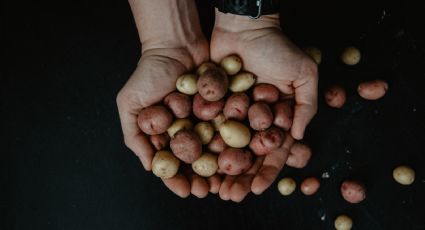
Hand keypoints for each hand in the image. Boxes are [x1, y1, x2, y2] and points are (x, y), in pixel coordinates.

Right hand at [117, 0, 220, 197]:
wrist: (176, 43)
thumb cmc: (149, 73)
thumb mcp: (130, 103)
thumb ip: (134, 135)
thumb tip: (150, 167)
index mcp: (163, 133)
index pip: (170, 162)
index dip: (176, 179)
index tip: (185, 191)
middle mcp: (185, 130)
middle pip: (194, 160)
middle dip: (201, 178)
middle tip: (210, 191)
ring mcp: (204, 119)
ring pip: (213, 149)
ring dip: (220, 167)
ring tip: (227, 181)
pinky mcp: (222, 107)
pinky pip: (228, 128)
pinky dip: (234, 143)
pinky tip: (241, 157)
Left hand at [210, 11, 317, 200]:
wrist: (245, 26)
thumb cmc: (277, 47)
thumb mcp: (304, 74)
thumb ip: (307, 106)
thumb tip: (299, 138)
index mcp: (277, 118)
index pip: (273, 151)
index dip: (267, 171)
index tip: (256, 188)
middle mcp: (254, 120)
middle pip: (247, 155)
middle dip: (240, 177)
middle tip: (230, 195)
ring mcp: (232, 114)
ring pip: (225, 148)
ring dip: (219, 169)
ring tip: (212, 187)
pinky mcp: (213, 105)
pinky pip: (208, 129)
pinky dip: (203, 147)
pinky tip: (196, 163)